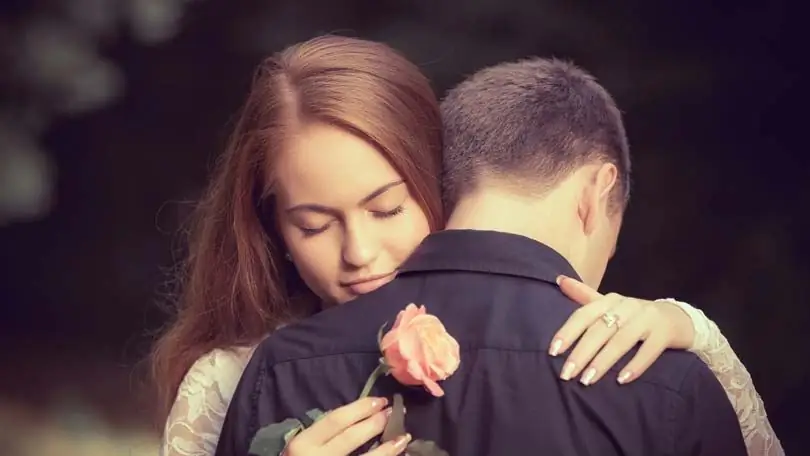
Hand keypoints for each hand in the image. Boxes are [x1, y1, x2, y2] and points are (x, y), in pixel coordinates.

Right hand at [284, 397, 411, 455]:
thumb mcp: (304, 446)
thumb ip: (324, 434)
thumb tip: (360, 416)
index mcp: (303, 444)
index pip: (336, 419)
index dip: (360, 408)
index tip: (380, 401)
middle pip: (351, 437)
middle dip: (375, 423)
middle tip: (394, 413)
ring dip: (387, 449)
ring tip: (404, 438)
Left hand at [549, 275, 694, 384]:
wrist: (678, 317)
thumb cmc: (635, 316)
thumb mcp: (610, 304)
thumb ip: (584, 296)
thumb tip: (558, 279)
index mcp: (610, 300)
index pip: (584, 314)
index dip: (567, 332)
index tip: (553, 351)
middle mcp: (627, 306)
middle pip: (600, 330)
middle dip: (581, 353)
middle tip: (566, 374)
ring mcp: (647, 318)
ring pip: (621, 340)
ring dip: (603, 361)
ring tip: (587, 380)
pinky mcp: (665, 333)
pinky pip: (649, 350)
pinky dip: (635, 365)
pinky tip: (622, 380)